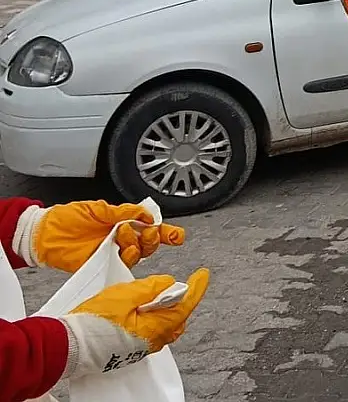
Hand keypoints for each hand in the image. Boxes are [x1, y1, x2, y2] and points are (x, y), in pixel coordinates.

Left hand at [19, 201, 184, 272]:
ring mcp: (113, 252)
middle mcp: (121, 239)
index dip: (167, 232)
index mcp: (122, 223)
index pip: (150, 228)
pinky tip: (123, 251)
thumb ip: (124, 212)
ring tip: (124, 234)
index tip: (177, 235)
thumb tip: (147, 215)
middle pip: (150, 244)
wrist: (45, 234)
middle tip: (149, 230)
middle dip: (155, 238)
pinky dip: (128, 258)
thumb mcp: (98, 208)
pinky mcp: (104, 264)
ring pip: (139, 254)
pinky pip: (123, 265)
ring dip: (138, 244)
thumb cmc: (65, 218)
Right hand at [59, 269, 209, 377]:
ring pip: (166, 323)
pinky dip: (154, 316)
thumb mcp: (124, 296)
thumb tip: (167, 283)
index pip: (186, 305)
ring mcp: (144, 345)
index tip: (202, 274)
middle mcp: (154, 340)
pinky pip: (153, 329)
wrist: (69, 345)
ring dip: (165, 307)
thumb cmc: (92, 324)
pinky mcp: (133, 346)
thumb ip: (150, 288)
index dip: (197, 287)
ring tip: (155, 294)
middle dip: (180, 298)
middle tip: (176, 284)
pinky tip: (142, 308)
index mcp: (157, 327)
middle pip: (178, 315)